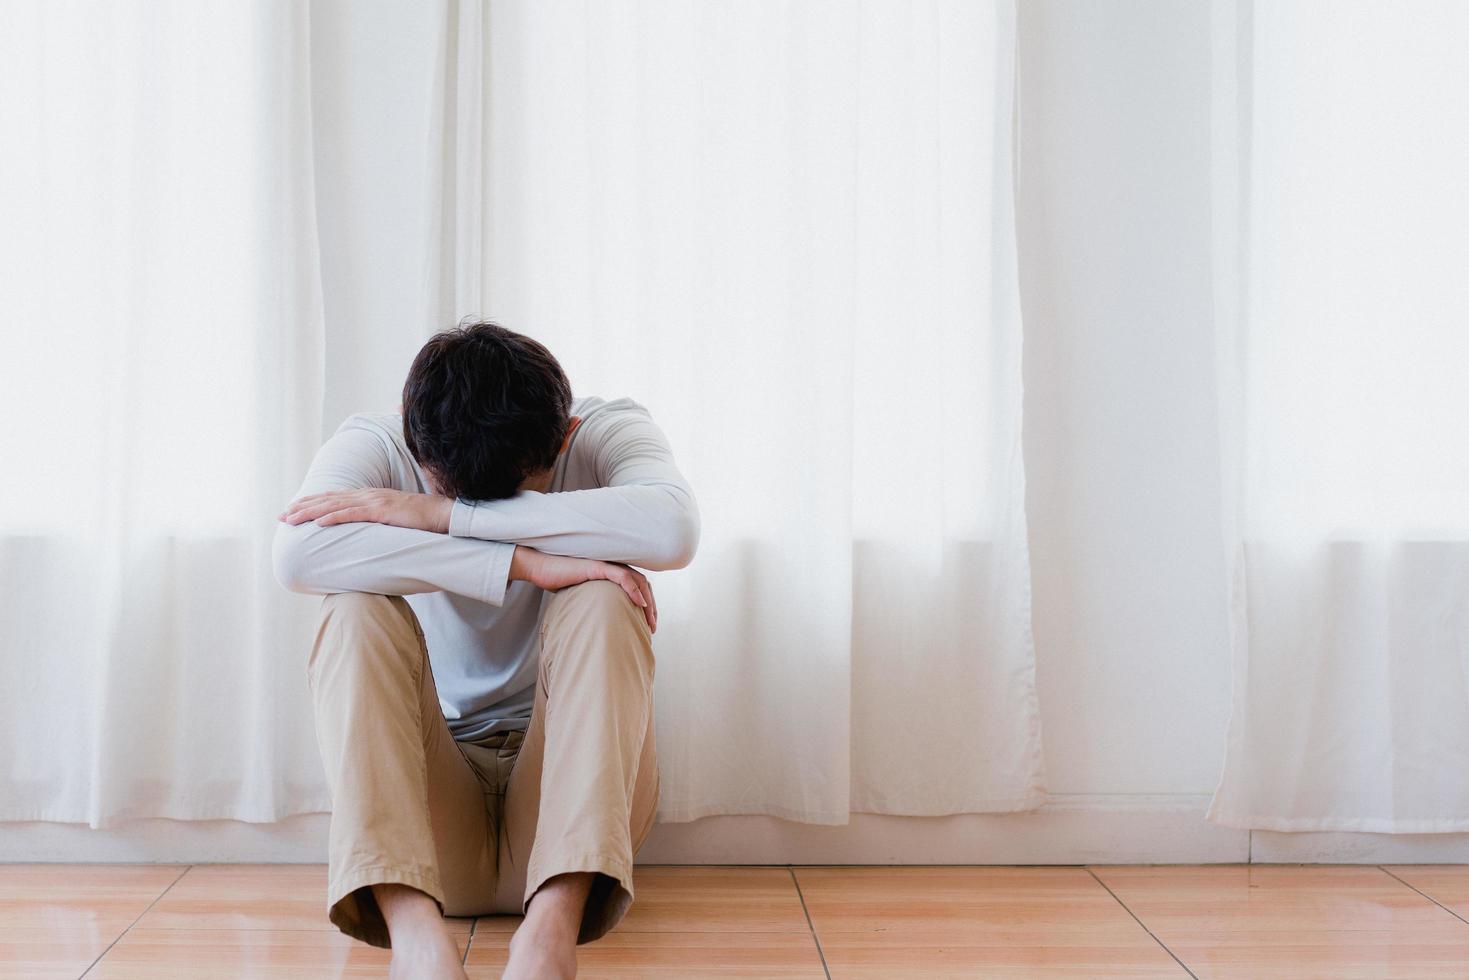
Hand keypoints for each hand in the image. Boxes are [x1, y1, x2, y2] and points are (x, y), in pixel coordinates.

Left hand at [279, 489, 453, 533]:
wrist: (443, 516)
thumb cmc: (421, 523)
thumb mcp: (392, 521)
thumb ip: (375, 524)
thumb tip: (361, 536)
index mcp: (370, 497)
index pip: (335, 499)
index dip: (312, 504)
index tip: (293, 511)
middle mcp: (369, 496)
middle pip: (329, 500)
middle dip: (303, 508)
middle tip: (282, 516)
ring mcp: (375, 502)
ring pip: (335, 506)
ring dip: (311, 512)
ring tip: (292, 519)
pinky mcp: (383, 512)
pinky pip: (354, 514)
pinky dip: (335, 517)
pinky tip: (320, 523)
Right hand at [510, 547, 656, 632]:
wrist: (540, 568)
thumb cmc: (558, 581)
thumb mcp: (582, 595)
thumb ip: (596, 601)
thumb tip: (602, 623)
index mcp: (611, 572)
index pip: (638, 586)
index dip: (647, 604)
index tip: (648, 624)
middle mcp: (613, 566)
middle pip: (643, 584)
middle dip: (651, 606)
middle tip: (652, 627)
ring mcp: (606, 565)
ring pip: (637, 580)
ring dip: (647, 601)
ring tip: (649, 621)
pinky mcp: (598, 566)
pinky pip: (622, 577)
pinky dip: (634, 590)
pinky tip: (640, 604)